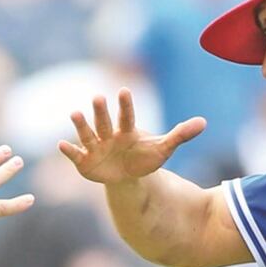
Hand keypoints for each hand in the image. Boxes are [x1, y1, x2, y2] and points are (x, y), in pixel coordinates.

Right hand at [58, 88, 205, 184]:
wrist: (127, 176)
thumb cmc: (144, 157)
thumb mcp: (163, 148)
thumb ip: (181, 134)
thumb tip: (204, 122)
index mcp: (126, 130)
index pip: (127, 116)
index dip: (126, 105)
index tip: (125, 90)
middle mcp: (108, 135)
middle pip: (105, 121)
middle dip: (101, 111)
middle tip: (98, 97)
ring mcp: (95, 147)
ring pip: (88, 134)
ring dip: (81, 125)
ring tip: (74, 114)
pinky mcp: (85, 161)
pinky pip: (76, 154)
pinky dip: (69, 150)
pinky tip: (62, 144)